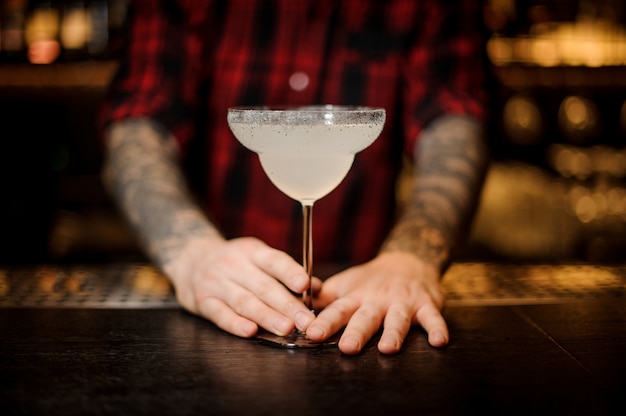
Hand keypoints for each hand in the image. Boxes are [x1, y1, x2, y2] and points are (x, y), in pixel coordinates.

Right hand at [165, 237, 316, 337]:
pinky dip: (235, 324)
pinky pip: (220, 315)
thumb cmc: (235, 263)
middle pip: (264, 286)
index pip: (274, 261)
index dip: (290, 272)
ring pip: (245, 302)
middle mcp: (234, 265)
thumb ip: (286, 273)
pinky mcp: (202, 301)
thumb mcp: (259, 259)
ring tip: (287, 329)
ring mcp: (216, 283)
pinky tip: (250, 332)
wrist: (190, 259)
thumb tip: (318, 288)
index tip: (306, 285)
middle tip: (306, 321)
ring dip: (267, 316)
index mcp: (252, 252)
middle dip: (287, 305)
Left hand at [306, 251, 447, 354]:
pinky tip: (439, 342)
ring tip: (387, 348)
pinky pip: (433, 317)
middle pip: (366, 317)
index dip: (325, 322)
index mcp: (355, 296)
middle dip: (356, 332)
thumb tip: (291, 307)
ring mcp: (403, 302)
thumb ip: (322, 298)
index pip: (337, 310)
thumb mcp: (344, 284)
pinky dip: (438, 329)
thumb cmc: (370, 279)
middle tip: (346, 347)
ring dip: (394, 333)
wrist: (408, 260)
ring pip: (398, 319)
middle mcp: (377, 299)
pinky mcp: (427, 305)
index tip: (310, 333)